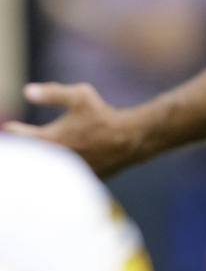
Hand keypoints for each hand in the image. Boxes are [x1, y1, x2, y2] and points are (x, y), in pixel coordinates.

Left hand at [3, 82, 139, 177]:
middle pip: (29, 157)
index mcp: (50, 140)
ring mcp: (65, 173)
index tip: (9, 127)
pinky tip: (63, 161)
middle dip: (24, 149)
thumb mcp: (80, 96)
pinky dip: (57, 170)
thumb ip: (52, 93)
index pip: (20, 138)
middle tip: (21, 142)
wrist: (129, 140)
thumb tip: (26, 91)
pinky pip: (61, 177)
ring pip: (45, 169)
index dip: (14, 132)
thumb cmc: (103, 116)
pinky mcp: (76, 180)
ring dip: (41, 161)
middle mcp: (54, 159)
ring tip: (41, 152)